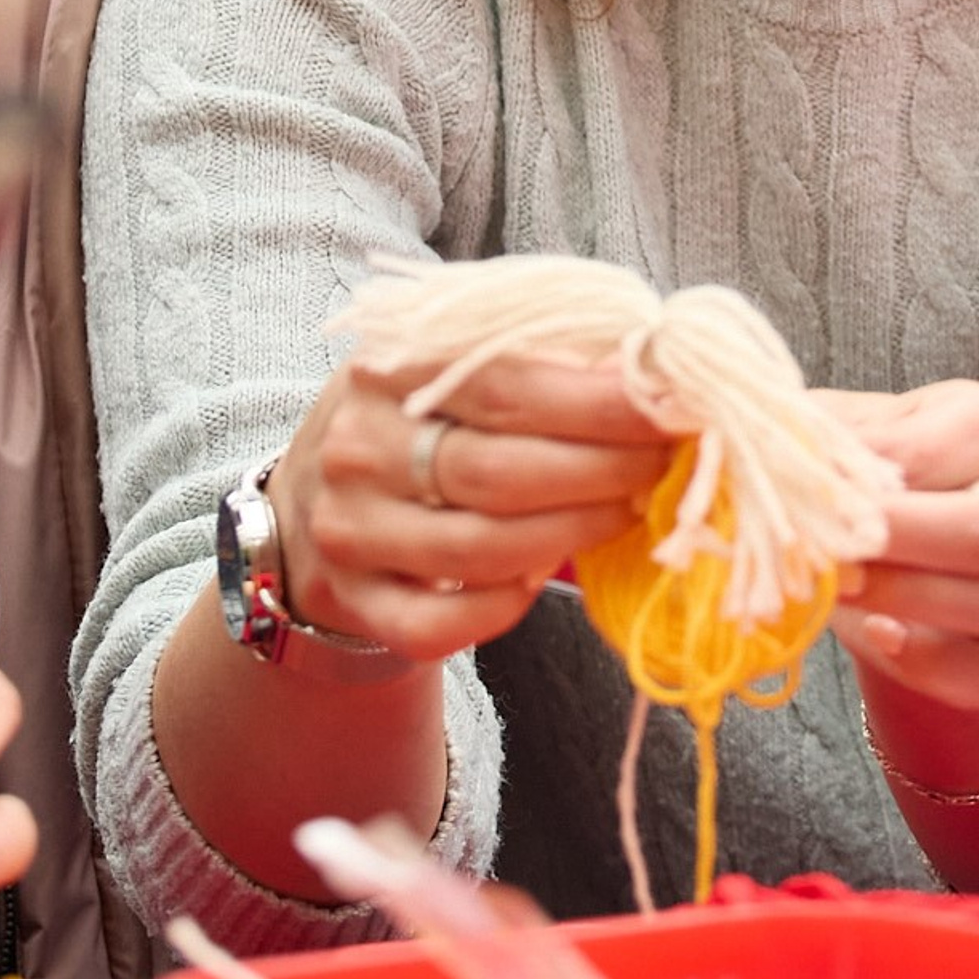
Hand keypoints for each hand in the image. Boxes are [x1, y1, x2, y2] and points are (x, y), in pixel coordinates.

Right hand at [266, 349, 671, 665]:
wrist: (309, 493)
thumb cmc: (420, 415)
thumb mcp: (459, 362)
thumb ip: (543, 354)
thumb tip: (649, 369)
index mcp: (390, 364)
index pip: (506, 384)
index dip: (597, 403)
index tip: (669, 408)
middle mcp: (357, 445)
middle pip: (495, 471)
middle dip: (599, 472)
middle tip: (661, 465)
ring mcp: (347, 528)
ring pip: (474, 551)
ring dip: (569, 537)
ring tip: (625, 512)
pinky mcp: (349, 599)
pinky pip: (435, 625)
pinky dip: (502, 608)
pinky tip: (541, 578)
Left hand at [823, 381, 978, 712]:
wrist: (896, 553)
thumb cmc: (857, 480)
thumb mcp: (833, 441)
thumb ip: (816, 445)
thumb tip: (783, 470)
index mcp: (978, 427)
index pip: (928, 454)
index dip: (859, 481)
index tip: (799, 491)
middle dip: (901, 542)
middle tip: (830, 547)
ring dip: (916, 602)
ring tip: (842, 589)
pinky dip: (938, 665)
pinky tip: (878, 637)